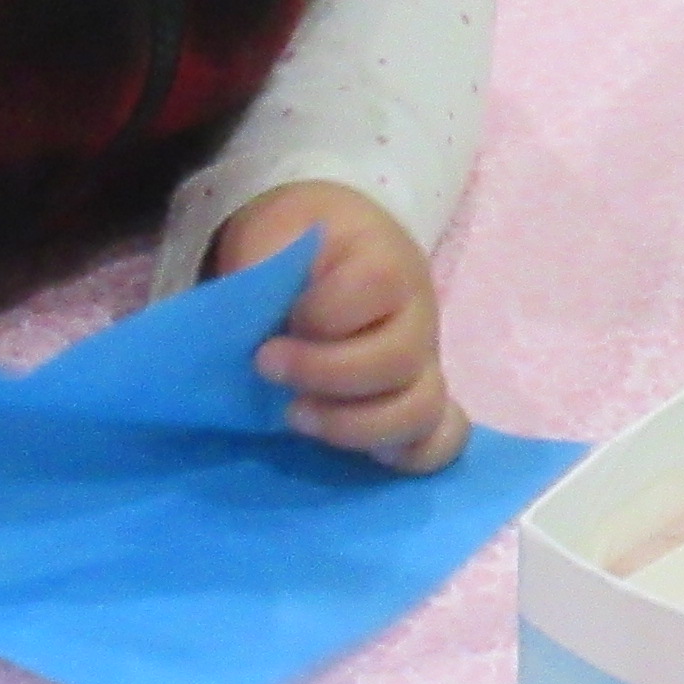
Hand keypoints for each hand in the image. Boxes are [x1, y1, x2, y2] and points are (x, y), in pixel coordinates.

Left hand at [210, 183, 466, 468]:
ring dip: (355, 425)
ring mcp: (422, 366)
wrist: (333, 247)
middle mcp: (417, 319)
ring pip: (423, 410)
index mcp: (387, 264)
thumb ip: (263, 261)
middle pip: (399, 359)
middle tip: (265, 367)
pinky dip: (410, 456)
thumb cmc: (299, 239)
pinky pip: (441, 441)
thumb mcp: (273, 227)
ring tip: (295, 417)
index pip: (378, 287)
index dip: (322, 314)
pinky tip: (365, 457)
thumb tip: (243, 314)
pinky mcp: (416, 403)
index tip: (276, 321)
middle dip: (325, 374)